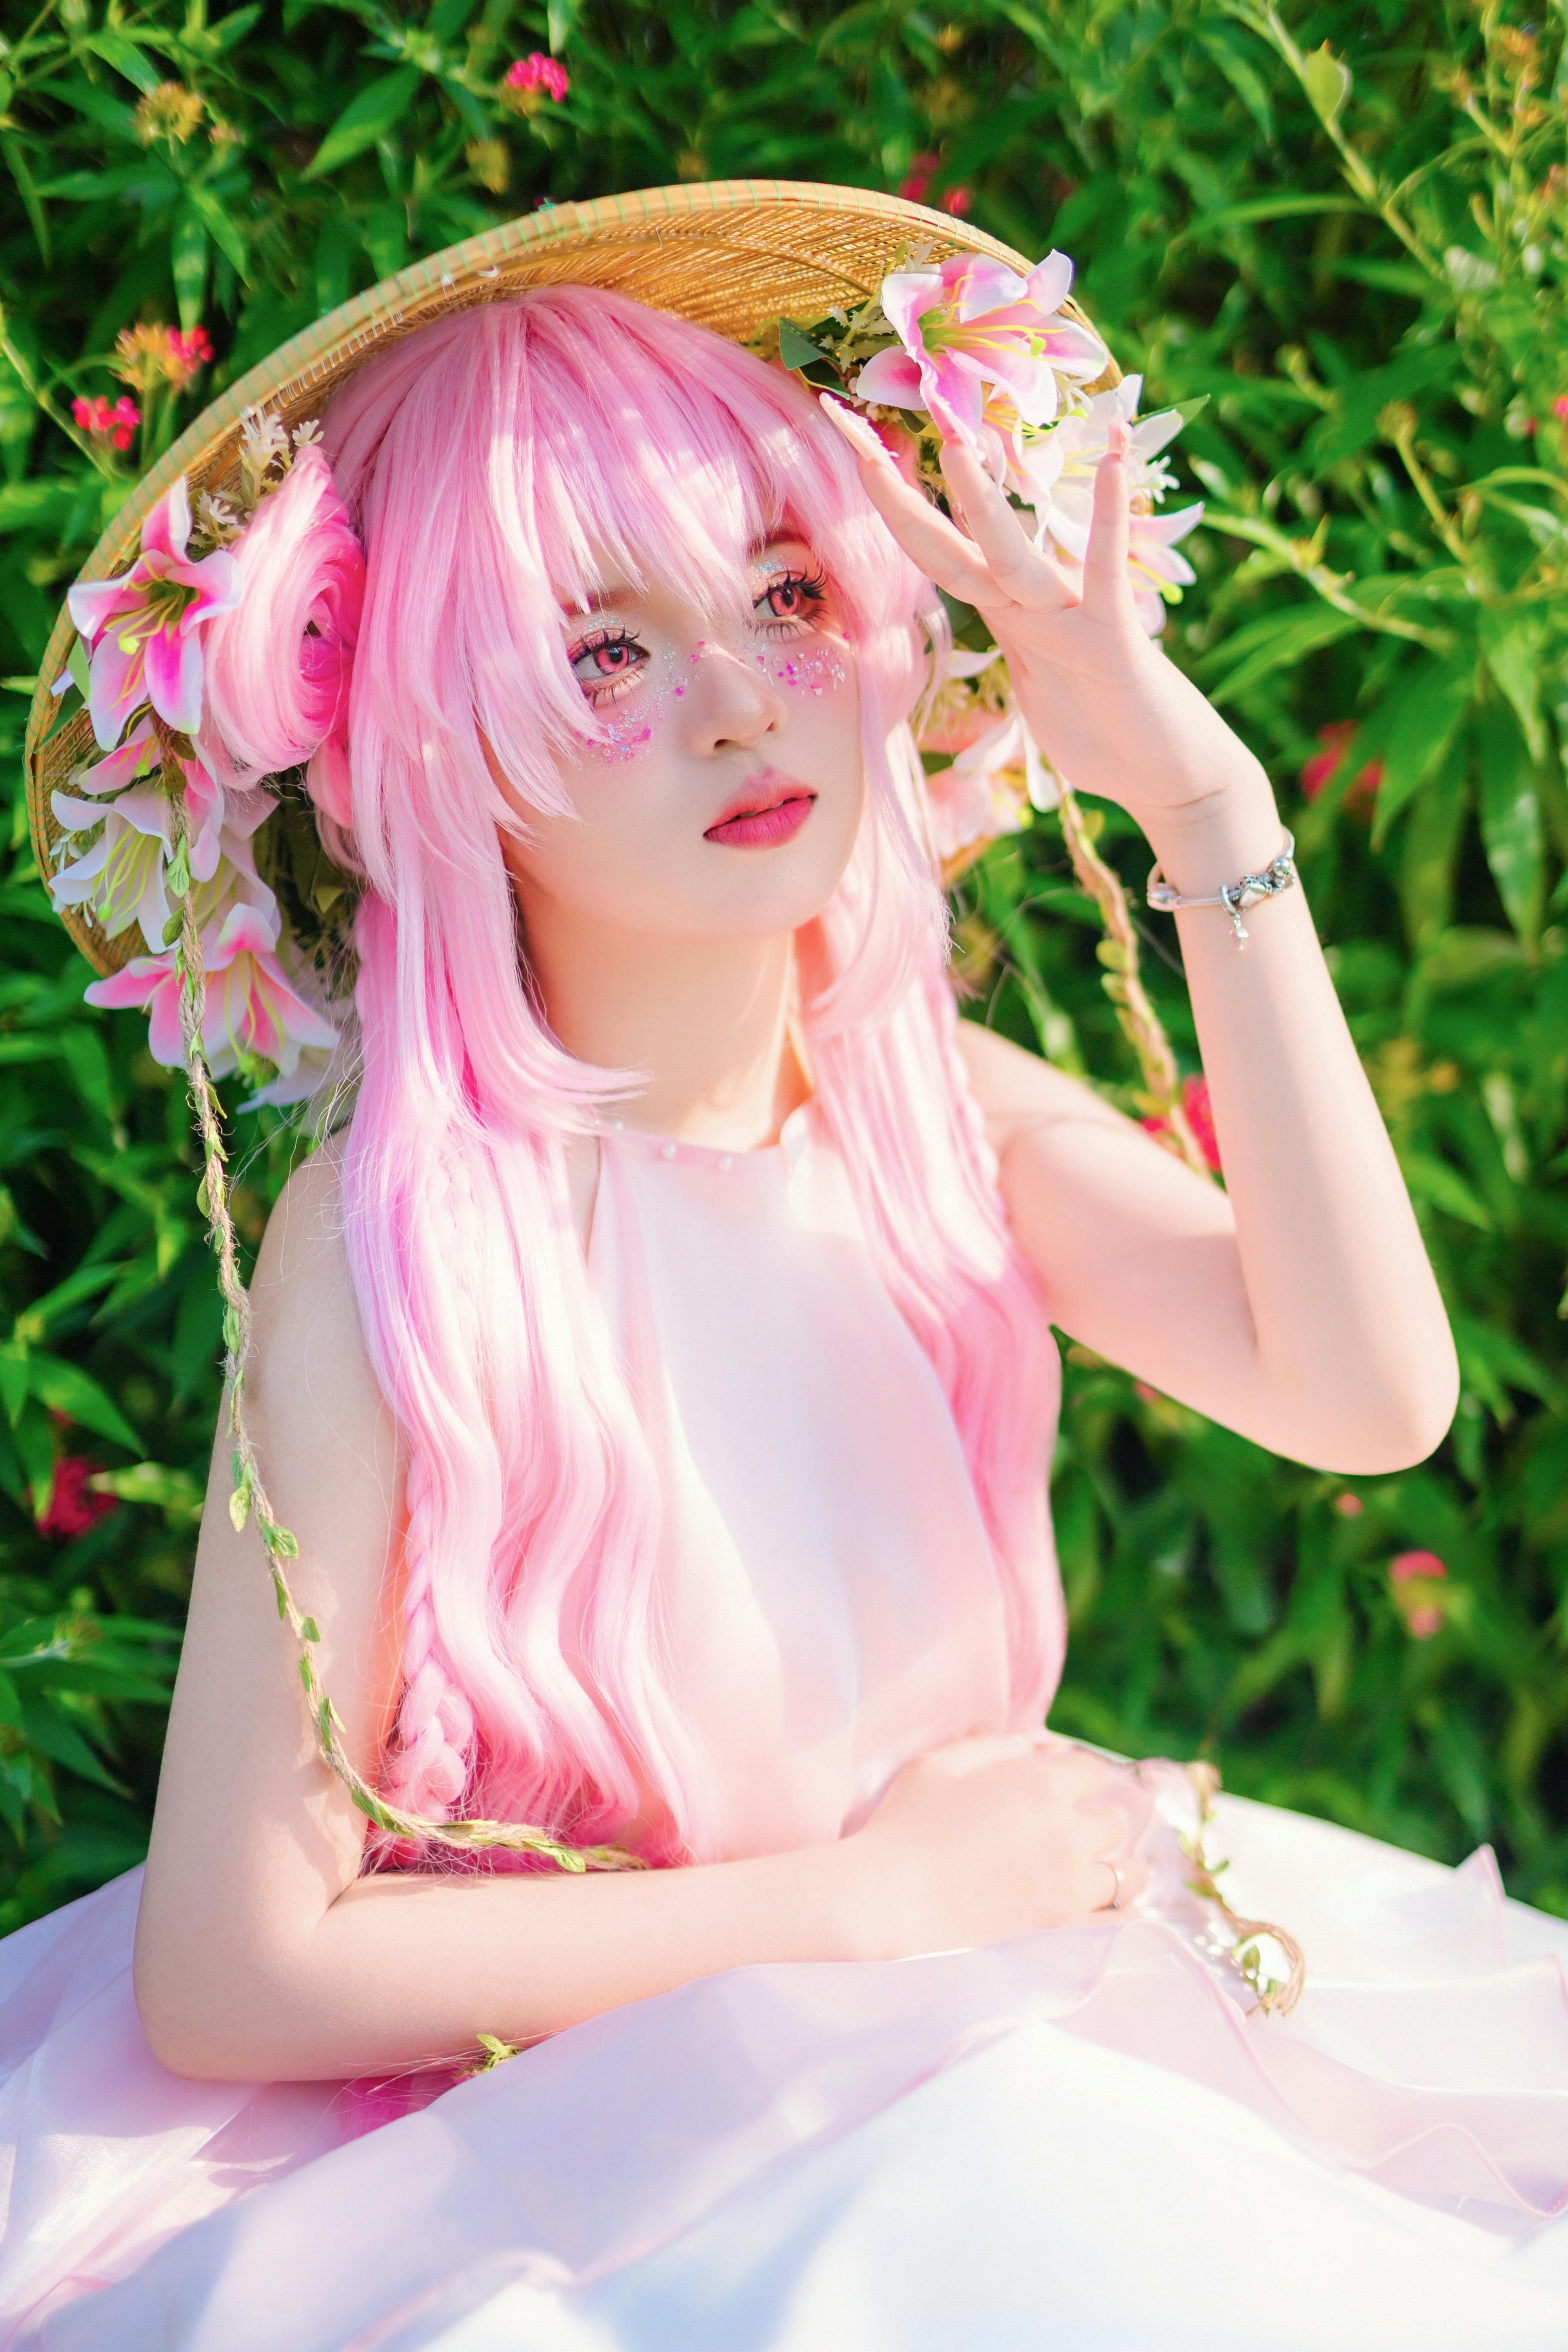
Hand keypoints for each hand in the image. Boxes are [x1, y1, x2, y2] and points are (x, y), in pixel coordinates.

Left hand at [825, 400, 1267, 833]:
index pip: (938, 556)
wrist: (1163, 770)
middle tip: (856, 435)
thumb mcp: (1036, 681)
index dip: (895, 512)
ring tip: (957, 441)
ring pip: (1013, 558)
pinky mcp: (1114, 637)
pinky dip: (1109, 517)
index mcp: (1006, 615)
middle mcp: (1031, 604)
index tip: (856, 455)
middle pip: (952, 549)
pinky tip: (1115, 457)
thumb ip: (1011, 633)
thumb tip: (987, 603)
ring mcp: (1070, 616)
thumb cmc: (1101, 729)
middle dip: (902, 502)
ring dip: (984, 503)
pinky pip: (1106, 572)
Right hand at [843, 1733, 1151, 1959]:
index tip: (1066, 1788)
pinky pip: (1121, 1923)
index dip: (1079, 1777)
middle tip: (1070, 1833)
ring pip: (1127, 1874)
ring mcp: (1070, 1889)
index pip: (1093, 1772)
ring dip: (1115, 1867)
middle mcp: (1066, 1835)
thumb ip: (993, 1747)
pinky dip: (1120, 1915)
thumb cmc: (903, 1826)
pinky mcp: (1065, 1934)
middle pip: (1114, 1822)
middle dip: (1094, 1821)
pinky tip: (1104, 1911)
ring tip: (1097, 1873)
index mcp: (1039, 1787)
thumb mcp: (938, 1765)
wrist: (885, 1902)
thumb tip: (1035, 1746)